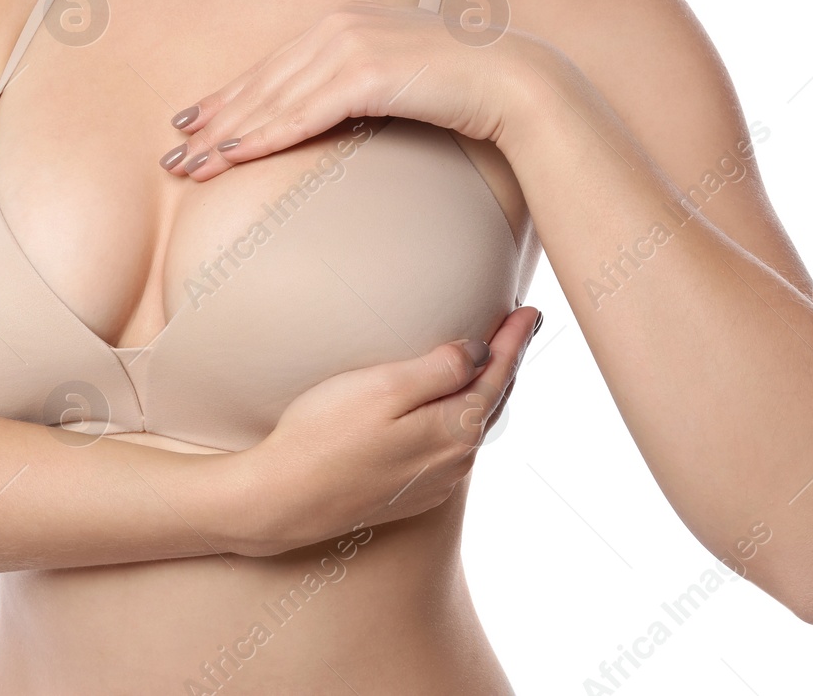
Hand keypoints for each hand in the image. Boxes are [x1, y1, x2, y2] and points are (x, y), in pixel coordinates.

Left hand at [161, 2, 520, 180]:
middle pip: (261, 83)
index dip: (229, 98)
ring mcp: (351, 45)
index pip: (273, 68)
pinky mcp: (366, 72)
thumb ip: (365, 91)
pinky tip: (232, 158)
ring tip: (187, 167)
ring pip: (271, 100)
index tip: (192, 124)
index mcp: (346, 22)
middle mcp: (340, 26)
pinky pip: (301, 113)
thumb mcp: (403, 83)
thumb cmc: (465, 91)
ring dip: (224, 137)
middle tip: (171, 154)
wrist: (516, 82)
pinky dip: (262, 137)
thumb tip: (341, 119)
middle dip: (212, 121)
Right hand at [230, 304, 541, 555]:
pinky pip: (451, 447)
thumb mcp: (383, 387)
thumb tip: (479, 352)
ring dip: (486, 391)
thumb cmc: (324, 435)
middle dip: (507, 362)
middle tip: (521, 328)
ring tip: (495, 362)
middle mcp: (455, 460)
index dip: (513, 340)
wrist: (283, 500)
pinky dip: (461, 418)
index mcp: (454, 429)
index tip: (529, 311)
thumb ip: (439, 369)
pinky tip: (455, 409)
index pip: (497, 374)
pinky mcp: (411, 494)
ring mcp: (435, 481)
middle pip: (491, 400)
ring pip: (472, 425)